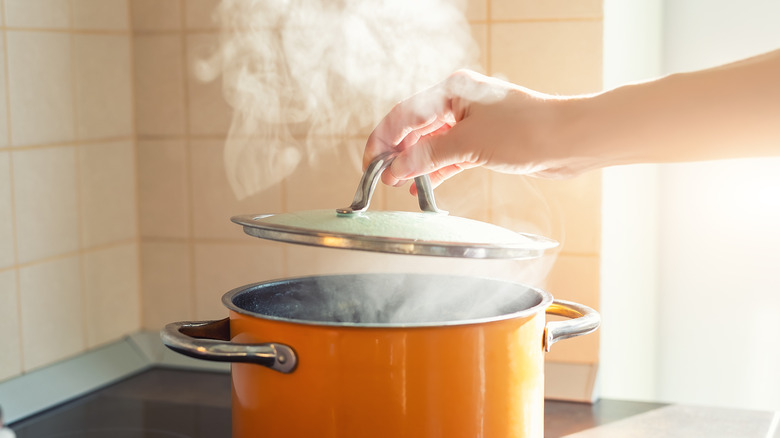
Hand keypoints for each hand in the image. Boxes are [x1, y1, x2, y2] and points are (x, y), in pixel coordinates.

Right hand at [363, 70, 588, 192]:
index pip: (405, 115)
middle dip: (397, 153)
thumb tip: (396, 169)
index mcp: (452, 90)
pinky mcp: (483, 143)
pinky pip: (449, 155)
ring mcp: (471, 123)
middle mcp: (459, 103)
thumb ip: (428, 156)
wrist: (569, 141)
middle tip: (380, 177)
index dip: (384, 140)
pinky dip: (435, 170)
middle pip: (415, 128)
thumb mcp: (469, 144)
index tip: (371, 163)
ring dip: (415, 163)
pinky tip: (422, 185)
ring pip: (431, 143)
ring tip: (397, 184)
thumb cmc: (527, 130)